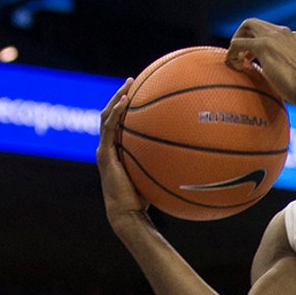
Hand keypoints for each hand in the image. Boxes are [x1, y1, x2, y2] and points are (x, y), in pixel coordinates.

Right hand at [97, 79, 152, 229]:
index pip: (118, 123)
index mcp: (117, 151)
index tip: (138, 93)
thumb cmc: (144, 200)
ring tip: (128, 84)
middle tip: (132, 81)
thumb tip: (190, 155)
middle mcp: (108, 148)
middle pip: (110, 115)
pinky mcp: (105, 154)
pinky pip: (110, 128)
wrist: (127, 213)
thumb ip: (164, 162)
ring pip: (106, 116)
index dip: (125, 107)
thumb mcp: (155, 175)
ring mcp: (104, 150)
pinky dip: (116, 112)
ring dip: (117, 98)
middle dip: (120, 96)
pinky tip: (127, 101)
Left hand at [224, 19, 295, 105]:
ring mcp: (273, 37)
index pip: (267, 30)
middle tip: (240, 57)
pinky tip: (234, 66)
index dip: (256, 41)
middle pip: (254, 23)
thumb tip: (263, 71)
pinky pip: (238, 43)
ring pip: (246, 26)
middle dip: (243, 36)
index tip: (251, 57)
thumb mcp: (294, 71)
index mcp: (291, 37)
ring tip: (237, 62)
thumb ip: (280, 65)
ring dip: (237, 42)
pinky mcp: (264, 45)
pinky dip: (232, 52)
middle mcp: (283, 32)